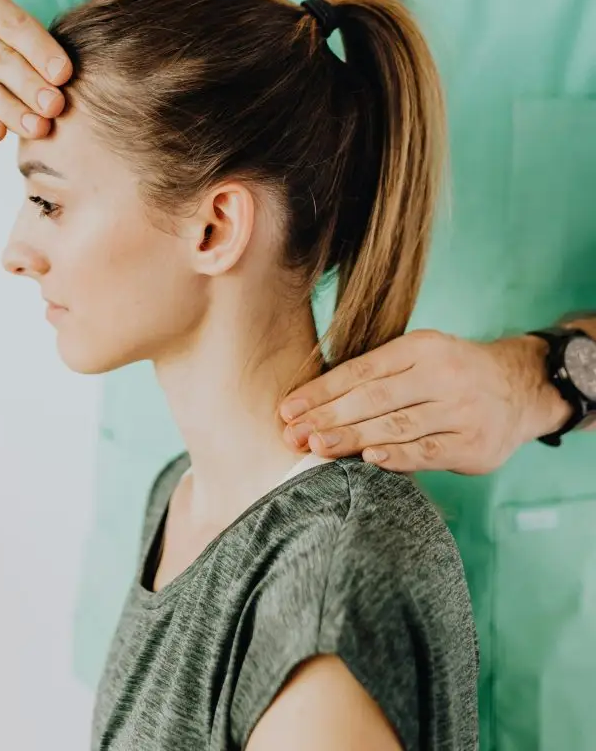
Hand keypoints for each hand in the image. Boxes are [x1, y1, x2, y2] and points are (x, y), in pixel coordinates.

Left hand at [279, 330, 571, 473]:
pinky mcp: (474, 444)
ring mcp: (461, 410)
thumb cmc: (450, 374)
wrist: (520, 388)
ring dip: (352, 438)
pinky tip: (369, 460)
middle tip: (292, 433)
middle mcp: (442, 375)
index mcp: (421, 348)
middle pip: (374, 398)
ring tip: (317, 446)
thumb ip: (379, 374)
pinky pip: (429, 450)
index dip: (321, 391)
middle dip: (328, 417)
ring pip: (398, 425)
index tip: (288, 408)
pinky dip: (399, 457)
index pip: (361, 371)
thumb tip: (314, 401)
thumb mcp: (420, 357)